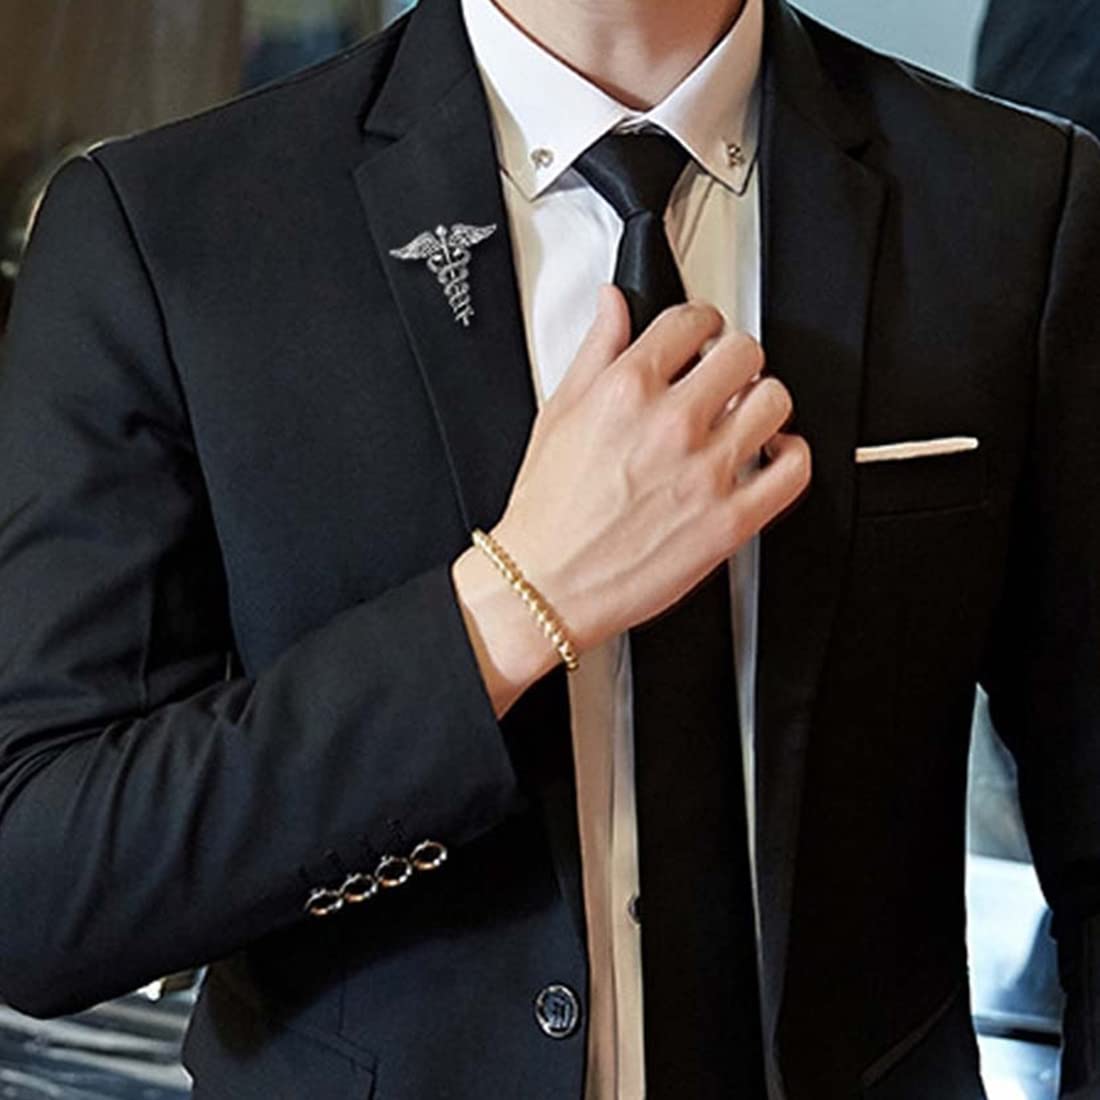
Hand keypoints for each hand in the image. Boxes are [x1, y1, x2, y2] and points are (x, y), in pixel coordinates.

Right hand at [453, 286, 810, 714]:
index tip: (698, 339)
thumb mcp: (558, 413)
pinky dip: (791, 454)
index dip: (698, 325)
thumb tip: (614, 304)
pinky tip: (770, 455)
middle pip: (743, 351)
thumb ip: (595, 349)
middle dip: (733, 359)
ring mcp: (705, 473)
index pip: (691, 320)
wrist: (546, 584)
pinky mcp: (729, 520)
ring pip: (775, 400)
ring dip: (763, 401)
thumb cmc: (547, 511)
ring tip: (744, 416)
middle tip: (722, 378)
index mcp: (626, 390)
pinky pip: (793, 469)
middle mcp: (670, 425)